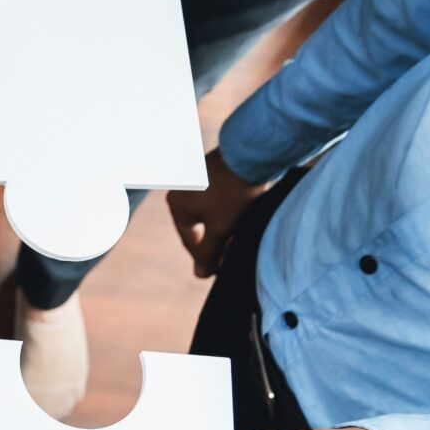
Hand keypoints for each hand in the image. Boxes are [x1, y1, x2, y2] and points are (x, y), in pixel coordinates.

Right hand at [166, 149, 269, 279]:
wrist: (251, 155)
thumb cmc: (233, 192)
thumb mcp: (220, 228)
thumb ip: (209, 253)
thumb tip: (200, 275)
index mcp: (177, 206)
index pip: (191, 242)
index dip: (207, 259)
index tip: (220, 271)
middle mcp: (182, 193)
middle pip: (200, 228)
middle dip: (216, 243)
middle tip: (232, 257)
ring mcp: (197, 181)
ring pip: (210, 215)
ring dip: (224, 228)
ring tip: (240, 238)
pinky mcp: (213, 174)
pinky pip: (216, 201)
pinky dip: (227, 213)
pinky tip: (242, 219)